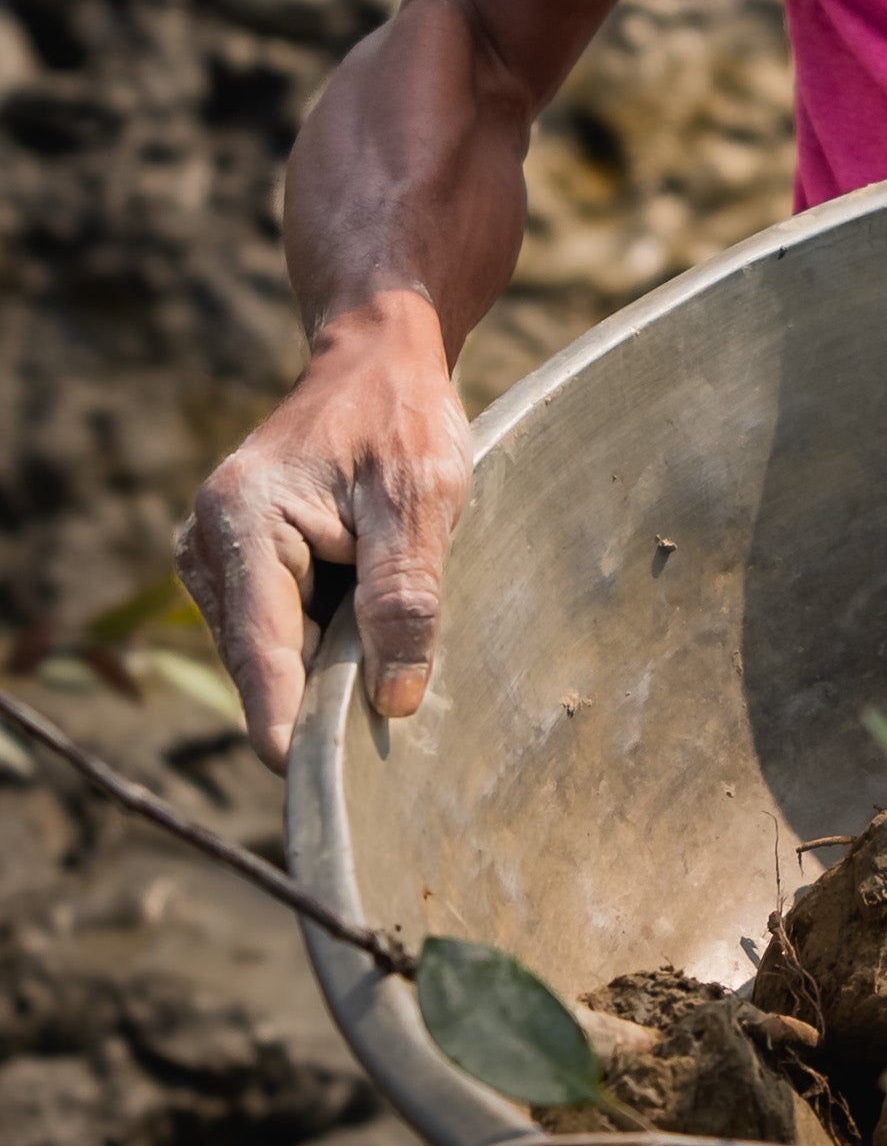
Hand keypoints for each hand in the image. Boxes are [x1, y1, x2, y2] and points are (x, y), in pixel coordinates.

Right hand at [176, 293, 472, 771]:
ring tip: (388, 649)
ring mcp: (216, 558)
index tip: (311, 785)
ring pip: (272, 654)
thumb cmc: (400, 418)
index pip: (262, 650)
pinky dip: (321, 642)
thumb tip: (393, 700)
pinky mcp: (238, 569)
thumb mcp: (419, 498)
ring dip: (326, 662)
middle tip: (392, 721)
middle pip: (264, 660)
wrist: (377, 361)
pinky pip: (277, 634)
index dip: (289, 722)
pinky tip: (364, 627)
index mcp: (242, 522)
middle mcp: (209, 544)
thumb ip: (404, 597)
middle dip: (321, 692)